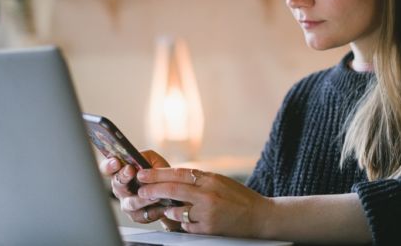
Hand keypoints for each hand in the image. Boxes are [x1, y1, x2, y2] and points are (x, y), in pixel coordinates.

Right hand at [98, 150, 180, 230]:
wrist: (170, 191)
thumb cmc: (158, 174)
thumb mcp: (153, 160)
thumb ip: (145, 158)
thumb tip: (138, 159)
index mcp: (121, 173)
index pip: (108, 169)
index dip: (109, 165)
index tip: (115, 162)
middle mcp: (121, 189)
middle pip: (117, 184)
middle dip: (123, 176)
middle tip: (130, 170)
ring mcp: (127, 203)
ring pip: (130, 203)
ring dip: (142, 198)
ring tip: (153, 194)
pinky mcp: (137, 216)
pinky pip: (143, 215)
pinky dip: (153, 210)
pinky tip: (161, 205)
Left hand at [135, 167, 272, 236]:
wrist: (260, 216)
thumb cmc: (240, 198)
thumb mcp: (220, 181)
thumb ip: (199, 180)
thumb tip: (175, 178)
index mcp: (210, 178)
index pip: (178, 173)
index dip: (158, 174)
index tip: (143, 174)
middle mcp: (207, 193)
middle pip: (172, 190)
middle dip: (152, 190)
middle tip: (140, 190)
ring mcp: (207, 212)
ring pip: (176, 211)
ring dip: (168, 210)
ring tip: (166, 208)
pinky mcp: (208, 228)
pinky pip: (186, 226)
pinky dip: (184, 223)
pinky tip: (187, 220)